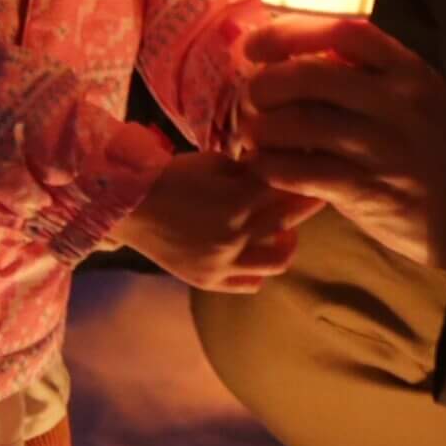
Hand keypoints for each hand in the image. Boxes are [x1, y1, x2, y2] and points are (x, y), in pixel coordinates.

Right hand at [111, 151, 323, 292]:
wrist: (130, 208)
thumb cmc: (172, 176)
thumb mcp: (216, 162)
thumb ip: (251, 170)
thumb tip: (282, 169)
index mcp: (238, 200)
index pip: (288, 190)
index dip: (303, 179)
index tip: (315, 172)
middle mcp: (236, 236)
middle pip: (289, 221)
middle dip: (304, 205)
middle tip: (310, 195)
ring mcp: (223, 263)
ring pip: (278, 260)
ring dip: (287, 242)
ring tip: (284, 230)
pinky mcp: (209, 280)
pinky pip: (249, 283)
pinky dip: (259, 270)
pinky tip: (257, 252)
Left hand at [237, 15, 445, 273]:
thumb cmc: (436, 144)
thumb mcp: (418, 93)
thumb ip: (371, 73)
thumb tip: (300, 53)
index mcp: (408, 70)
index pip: (345, 32)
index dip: (292, 32)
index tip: (258, 45)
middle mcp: (395, 103)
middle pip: (311, 76)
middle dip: (266, 84)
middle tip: (251, 96)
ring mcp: (381, 148)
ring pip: (299, 124)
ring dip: (261, 127)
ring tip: (252, 132)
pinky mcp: (366, 192)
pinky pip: (302, 173)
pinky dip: (272, 166)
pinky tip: (265, 165)